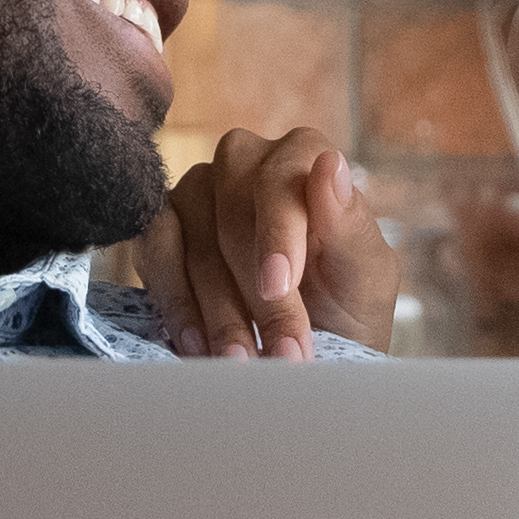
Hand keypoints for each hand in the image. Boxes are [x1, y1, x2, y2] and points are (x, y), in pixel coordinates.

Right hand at [137, 127, 397, 358]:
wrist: (310, 354)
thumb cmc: (345, 305)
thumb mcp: (364, 275)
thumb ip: (349, 223)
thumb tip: (330, 164)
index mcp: (301, 156)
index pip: (278, 180)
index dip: (277, 236)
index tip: (279, 287)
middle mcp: (243, 163)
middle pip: (230, 216)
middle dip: (255, 295)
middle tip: (279, 353)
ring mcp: (196, 192)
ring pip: (192, 242)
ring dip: (216, 311)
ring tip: (241, 362)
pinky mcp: (161, 228)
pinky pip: (153, 254)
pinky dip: (175, 304)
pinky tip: (197, 345)